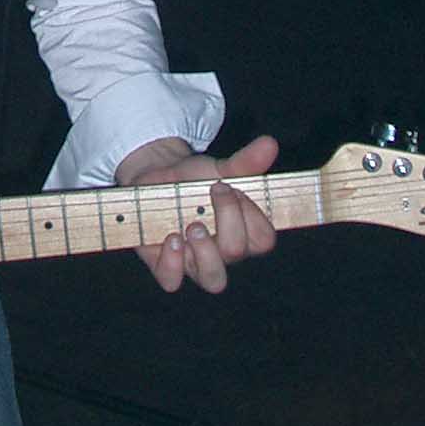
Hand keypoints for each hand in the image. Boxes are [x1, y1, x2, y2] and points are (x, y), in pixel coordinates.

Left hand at [128, 134, 278, 294]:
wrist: (155, 178)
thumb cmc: (195, 180)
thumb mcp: (219, 169)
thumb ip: (246, 162)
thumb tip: (270, 144)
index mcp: (242, 233)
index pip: (263, 239)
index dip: (253, 215)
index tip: (233, 187)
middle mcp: (222, 253)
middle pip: (237, 252)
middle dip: (228, 220)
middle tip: (213, 191)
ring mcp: (194, 262)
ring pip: (213, 278)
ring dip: (205, 251)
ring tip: (193, 225)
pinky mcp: (165, 265)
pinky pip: (172, 281)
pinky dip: (173, 264)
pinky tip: (171, 238)